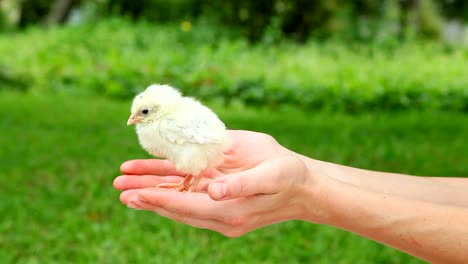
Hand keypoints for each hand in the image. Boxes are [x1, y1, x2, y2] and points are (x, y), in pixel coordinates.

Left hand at [114, 130, 318, 236]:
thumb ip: (242, 186)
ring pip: (178, 195)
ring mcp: (217, 202)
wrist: (301, 185)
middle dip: (147, 196)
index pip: (187, 207)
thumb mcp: (271, 177)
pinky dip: (168, 182)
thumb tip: (213, 192)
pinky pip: (188, 187)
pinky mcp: (218, 191)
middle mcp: (218, 210)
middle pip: (176, 204)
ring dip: (151, 189)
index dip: (160, 200)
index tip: (135, 194)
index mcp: (230, 210)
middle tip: (120, 190)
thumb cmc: (288, 177)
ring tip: (124, 183)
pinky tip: (150, 176)